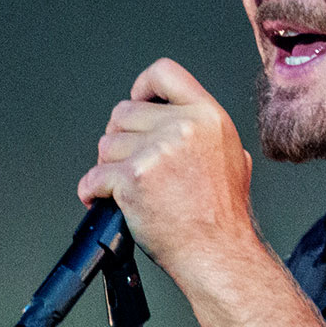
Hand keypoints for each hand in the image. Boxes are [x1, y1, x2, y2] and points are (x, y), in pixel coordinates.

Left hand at [76, 58, 259, 277]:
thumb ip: (208, 135)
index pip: (164, 73)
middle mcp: (182, 127)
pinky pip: (94, 176)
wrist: (217, 253)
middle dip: (122, 139)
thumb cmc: (224, 217)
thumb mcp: (233, 158)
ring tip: (126, 188)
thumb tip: (190, 126)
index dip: (143, 86)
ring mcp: (156, 151)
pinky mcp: (133, 179)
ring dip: (108, 167)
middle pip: (125, 112)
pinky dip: (92, 191)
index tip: (139, 100)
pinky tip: (102, 199)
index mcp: (208, 117)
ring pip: (107, 144)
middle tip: (131, 162)